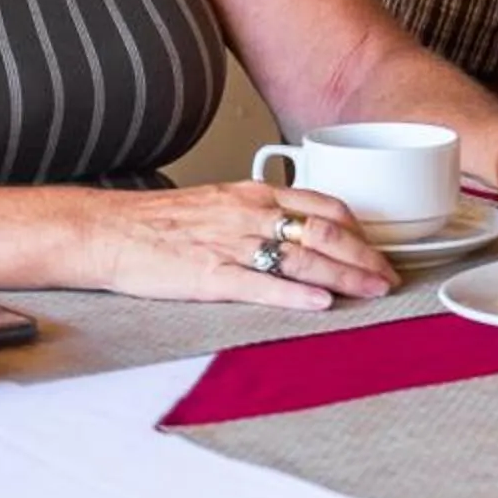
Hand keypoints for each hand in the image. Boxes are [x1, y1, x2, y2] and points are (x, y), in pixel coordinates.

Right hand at [85, 181, 396, 309]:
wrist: (107, 231)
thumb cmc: (161, 222)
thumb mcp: (222, 202)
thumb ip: (263, 212)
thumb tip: (303, 229)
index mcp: (256, 194)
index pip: (326, 207)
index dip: (361, 231)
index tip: (380, 251)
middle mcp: (250, 214)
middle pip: (324, 232)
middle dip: (364, 257)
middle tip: (389, 278)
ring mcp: (231, 244)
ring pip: (301, 257)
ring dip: (344, 276)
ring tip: (371, 291)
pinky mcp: (208, 276)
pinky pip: (259, 284)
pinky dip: (293, 294)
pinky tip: (319, 303)